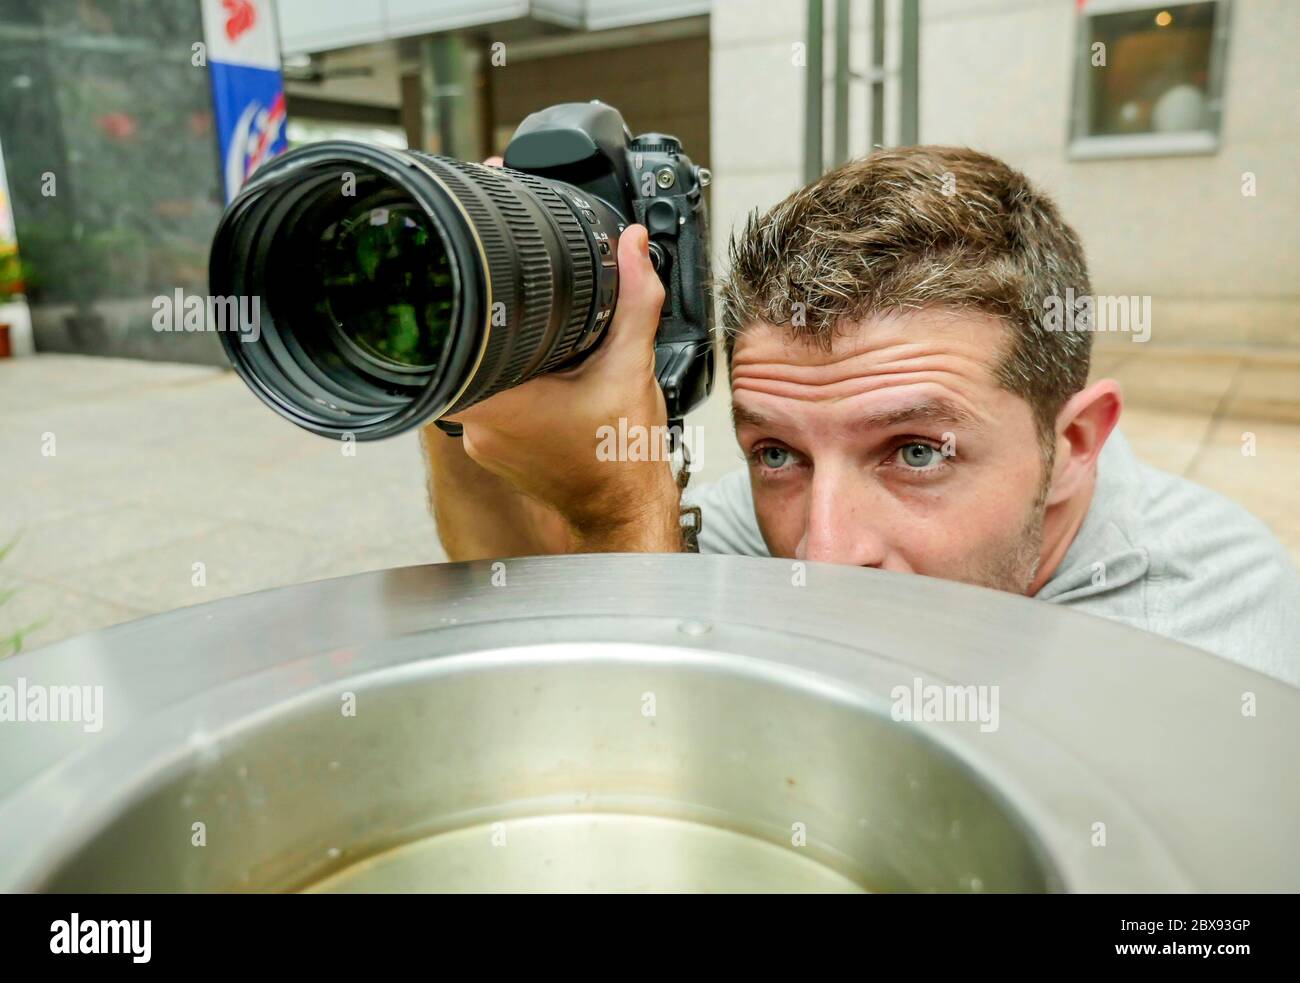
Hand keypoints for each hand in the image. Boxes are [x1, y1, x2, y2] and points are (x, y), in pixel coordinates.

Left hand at [445, 215, 680, 552]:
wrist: (626, 510)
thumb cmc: (622, 458)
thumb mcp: (632, 366)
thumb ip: (633, 301)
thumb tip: (631, 249)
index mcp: (496, 401)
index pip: (463, 331)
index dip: (482, 301)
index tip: (502, 286)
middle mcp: (478, 425)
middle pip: (476, 351)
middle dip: (514, 334)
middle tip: (554, 336)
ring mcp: (482, 442)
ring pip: (488, 378)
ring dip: (518, 364)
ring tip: (559, 369)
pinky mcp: (494, 451)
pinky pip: (498, 403)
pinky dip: (523, 391)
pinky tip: (556, 393)